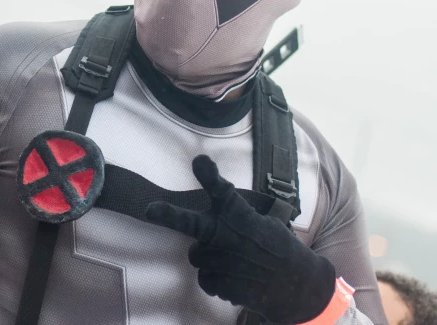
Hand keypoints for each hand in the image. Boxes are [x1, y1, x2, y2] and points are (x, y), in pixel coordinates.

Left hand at [146, 155, 335, 323]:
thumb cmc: (279, 249)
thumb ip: (238, 218)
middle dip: (169, 215)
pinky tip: (235, 277)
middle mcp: (228, 237)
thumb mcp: (265, 224)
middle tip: (150, 210)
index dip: (209, 176)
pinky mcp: (222, 285)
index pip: (223, 191)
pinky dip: (216, 279)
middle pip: (191, 224)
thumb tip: (218, 213)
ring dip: (209, 257)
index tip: (200, 161)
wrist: (299, 289)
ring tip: (233, 261)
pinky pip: (205, 278)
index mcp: (241, 217)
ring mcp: (224, 262)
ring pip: (196, 255)